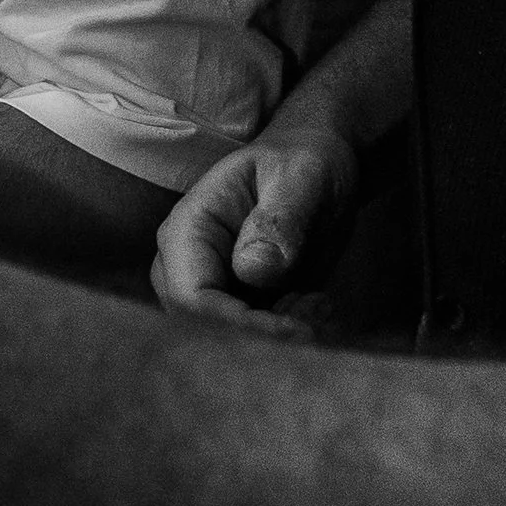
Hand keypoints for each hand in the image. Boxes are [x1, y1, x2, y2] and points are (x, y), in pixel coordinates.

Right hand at [152, 127, 360, 321]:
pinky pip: (251, 338)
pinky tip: (317, 302)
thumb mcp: (300, 180)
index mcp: (188, 228)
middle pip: (202, 329)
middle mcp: (186, 263)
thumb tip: (253, 270)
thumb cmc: (303, 164)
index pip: (193, 298)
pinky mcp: (235, 304)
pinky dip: (286, 331)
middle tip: (314, 314)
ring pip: (227, 340)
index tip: (296, 330)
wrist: (314, 169)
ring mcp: (209, 286)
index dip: (240, 324)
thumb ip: (279, 221)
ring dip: (276, 336)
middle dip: (260, 336)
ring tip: (319, 301)